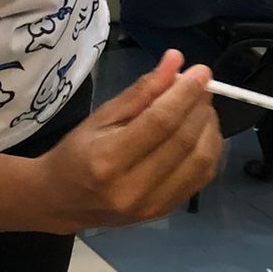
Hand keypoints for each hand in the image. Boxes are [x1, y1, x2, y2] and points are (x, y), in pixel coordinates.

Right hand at [37, 51, 220, 231]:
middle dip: (200, 106)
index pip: (160, 122)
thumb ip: (141, 90)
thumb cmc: (77, 152)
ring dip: (209, 127)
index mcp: (108, 159)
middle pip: (184, 141)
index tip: (201, 71)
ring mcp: (152, 205)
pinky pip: (202, 177)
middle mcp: (132, 187)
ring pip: (201, 161)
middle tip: (202, 85)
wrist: (63, 201)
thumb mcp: (101, 116)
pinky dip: (209, 149)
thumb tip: (175, 60)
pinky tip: (201, 131)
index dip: (185, 93)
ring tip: (201, 107)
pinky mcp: (165, 212)